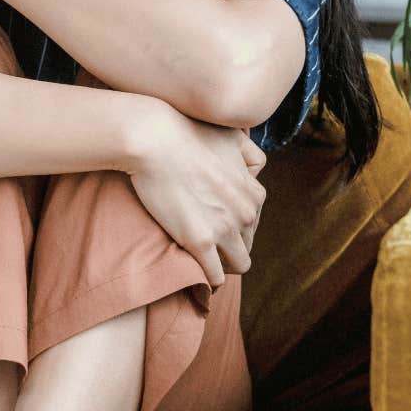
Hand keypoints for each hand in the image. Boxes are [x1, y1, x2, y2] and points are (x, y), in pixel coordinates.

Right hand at [125, 100, 267, 289]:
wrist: (155, 138)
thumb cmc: (187, 133)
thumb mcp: (233, 137)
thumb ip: (251, 155)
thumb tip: (255, 171)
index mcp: (254, 192)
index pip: (253, 224)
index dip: (233, 225)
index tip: (213, 223)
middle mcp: (245, 212)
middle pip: (246, 246)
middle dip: (228, 245)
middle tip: (203, 240)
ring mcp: (224, 228)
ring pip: (237, 265)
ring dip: (221, 264)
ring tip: (201, 258)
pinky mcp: (200, 241)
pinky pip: (214, 276)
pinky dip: (207, 277)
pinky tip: (194, 270)